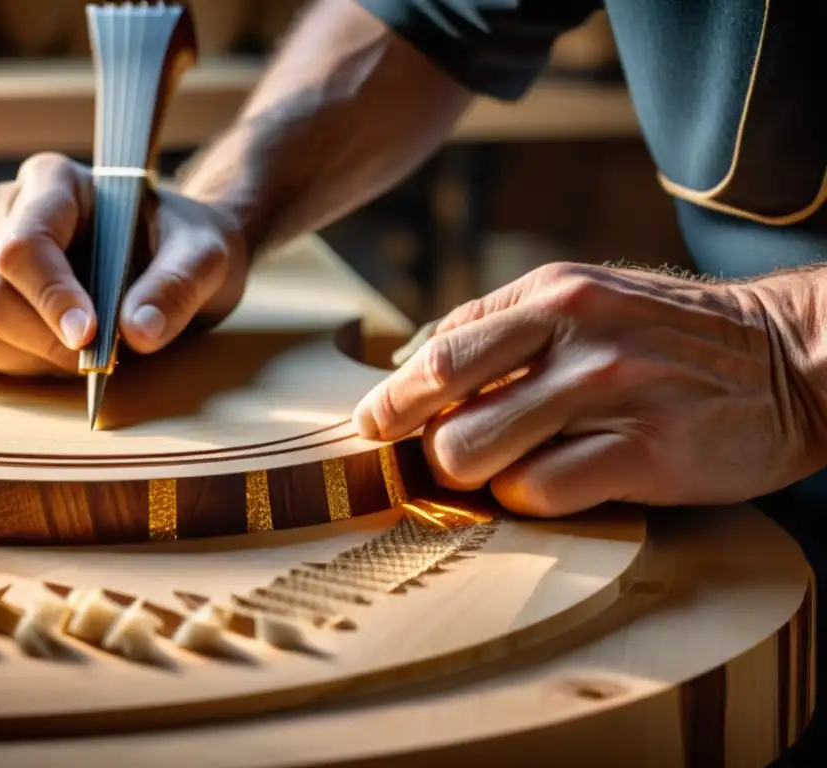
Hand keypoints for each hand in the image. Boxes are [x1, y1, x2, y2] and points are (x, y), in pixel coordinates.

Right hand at [0, 152, 247, 375]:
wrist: (170, 255)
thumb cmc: (183, 245)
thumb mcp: (205, 256)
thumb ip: (178, 286)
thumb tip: (138, 332)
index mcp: (52, 183)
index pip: (24, 244)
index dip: (52, 297)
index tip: (91, 337)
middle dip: (48, 340)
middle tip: (102, 356)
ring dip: (29, 357)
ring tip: (81, 350)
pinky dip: (5, 366)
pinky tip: (48, 358)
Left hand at [353, 261, 816, 516]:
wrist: (791, 356)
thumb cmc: (672, 336)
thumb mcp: (589, 298)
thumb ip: (507, 327)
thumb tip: (418, 367)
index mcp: (551, 294)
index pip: (439, 347)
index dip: (392, 395)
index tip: (370, 426)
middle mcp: (573, 332)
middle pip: (439, 400)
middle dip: (424, 442)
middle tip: (443, 458)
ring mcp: (610, 390)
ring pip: (476, 451)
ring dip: (476, 475)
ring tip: (510, 470)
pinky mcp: (645, 451)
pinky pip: (538, 492)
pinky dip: (529, 500)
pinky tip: (556, 486)